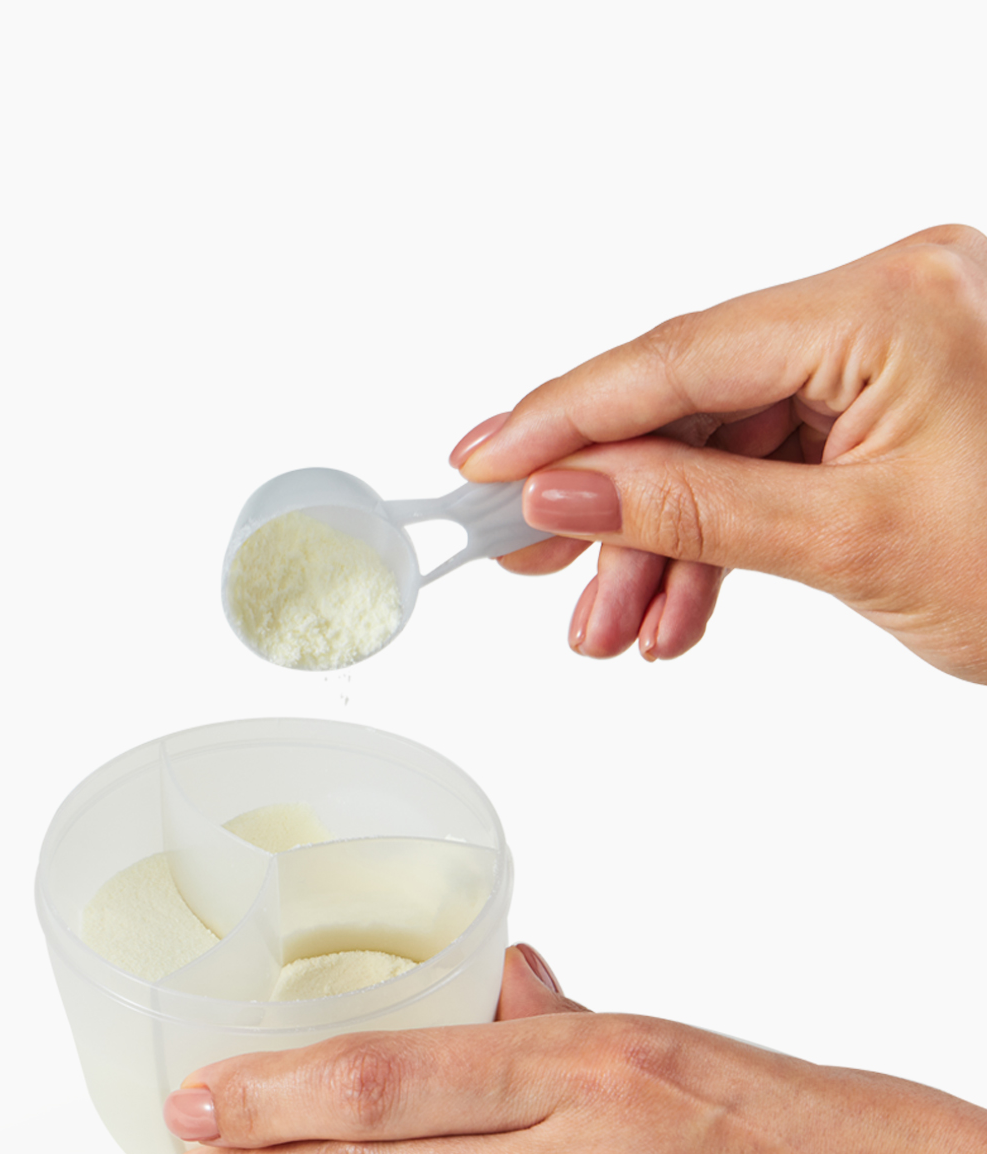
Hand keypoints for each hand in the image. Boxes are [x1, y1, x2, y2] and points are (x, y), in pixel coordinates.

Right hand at [450, 224, 986, 680]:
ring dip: (663, 542)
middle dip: (614, 503)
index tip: (482, 464)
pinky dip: (723, 539)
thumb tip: (566, 490)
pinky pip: (775, 462)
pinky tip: (680, 611)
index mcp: (892, 302)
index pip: (683, 355)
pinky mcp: (893, 402)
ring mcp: (893, 349)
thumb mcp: (852, 546)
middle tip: (532, 565)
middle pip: (695, 399)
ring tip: (617, 631)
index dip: (566, 416)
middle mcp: (891, 300)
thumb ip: (694, 511)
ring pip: (726, 443)